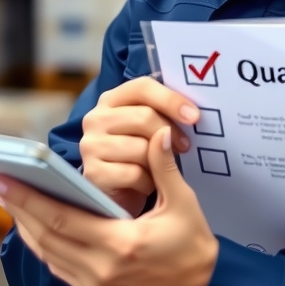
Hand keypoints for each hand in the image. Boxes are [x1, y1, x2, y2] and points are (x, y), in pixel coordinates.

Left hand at [0, 126, 218, 285]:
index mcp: (121, 244)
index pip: (61, 219)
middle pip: (45, 237)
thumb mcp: (182, 201)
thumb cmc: (192, 240)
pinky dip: (41, 243)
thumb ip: (164, 166)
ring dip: (25, 225)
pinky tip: (32, 223)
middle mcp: (101, 270)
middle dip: (18, 208)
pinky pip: (57, 265)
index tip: (4, 179)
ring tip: (8, 198)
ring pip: (46, 253)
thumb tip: (158, 132)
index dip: (29, 198)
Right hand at [80, 76, 199, 215]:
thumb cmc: (138, 158)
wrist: (117, 197)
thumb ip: (165, 116)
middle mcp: (95, 118)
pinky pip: (134, 174)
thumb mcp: (150, 131)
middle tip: (184, 147)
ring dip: (158, 164)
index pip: (142, 87)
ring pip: (141, 148)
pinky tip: (145, 185)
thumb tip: (190, 115)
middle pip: (144, 117)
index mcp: (110, 100)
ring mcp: (90, 145)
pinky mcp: (93, 173)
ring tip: (158, 169)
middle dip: (171, 134)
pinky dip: (148, 183)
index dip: (171, 99)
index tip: (194, 116)